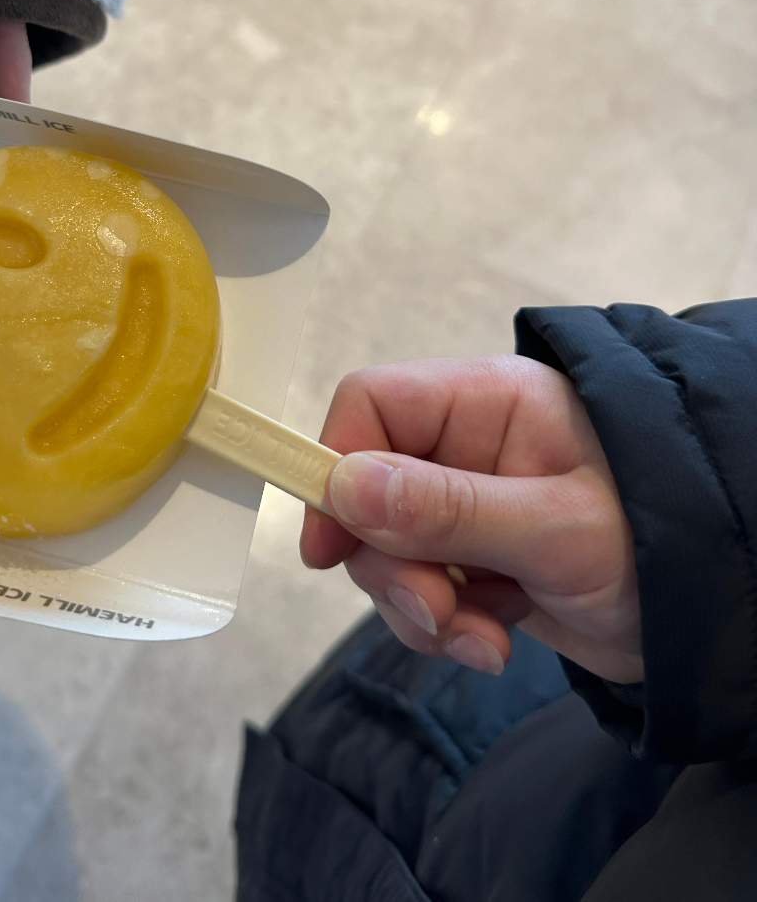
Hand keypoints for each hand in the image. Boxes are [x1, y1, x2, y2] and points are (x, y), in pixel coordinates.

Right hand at [300, 357, 641, 682]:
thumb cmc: (667, 541)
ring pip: (387, 550)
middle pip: (369, 491)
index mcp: (487, 403)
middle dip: (392, 566)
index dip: (336, 465)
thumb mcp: (558, 528)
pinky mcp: (477, 561)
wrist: (722, 619)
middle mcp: (467, 448)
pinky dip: (443, 627)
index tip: (329, 546)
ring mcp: (470, 507)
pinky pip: (420, 591)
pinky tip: (494, 642)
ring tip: (482, 639)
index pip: (372, 404)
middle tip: (437, 611)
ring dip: (419, 608)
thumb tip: (345, 486)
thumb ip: (450, 509)